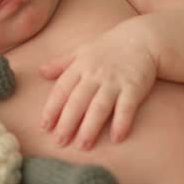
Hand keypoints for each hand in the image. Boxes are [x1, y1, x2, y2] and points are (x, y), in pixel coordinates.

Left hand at [39, 25, 156, 148]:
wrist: (143, 38)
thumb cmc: (109, 47)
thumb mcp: (82, 50)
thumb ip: (61, 63)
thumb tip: (40, 72)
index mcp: (80, 66)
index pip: (62, 89)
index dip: (52, 108)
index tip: (44, 126)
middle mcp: (95, 75)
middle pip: (78, 101)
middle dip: (67, 122)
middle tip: (59, 142)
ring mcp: (115, 81)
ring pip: (99, 107)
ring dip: (90, 127)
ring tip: (83, 146)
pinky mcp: (134, 86)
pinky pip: (127, 107)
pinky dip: (121, 122)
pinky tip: (116, 138)